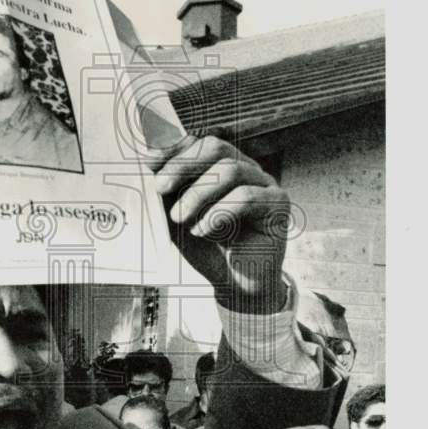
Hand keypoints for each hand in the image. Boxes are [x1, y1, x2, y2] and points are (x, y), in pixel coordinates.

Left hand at [148, 133, 289, 312]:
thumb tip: (148, 164)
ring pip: (231, 170)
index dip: (174, 149)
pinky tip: (202, 230)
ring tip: (179, 217)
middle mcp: (245, 169)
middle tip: (160, 188)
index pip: (198, 143)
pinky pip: (248, 197)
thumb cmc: (207, 248)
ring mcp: (264, 184)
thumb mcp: (177, 218)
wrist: (234, 285)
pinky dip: (219, 212)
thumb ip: (167, 192)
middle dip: (183, 165)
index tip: (149, 163)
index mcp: (221, 167)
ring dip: (198, 193)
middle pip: (216, 148)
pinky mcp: (278, 204)